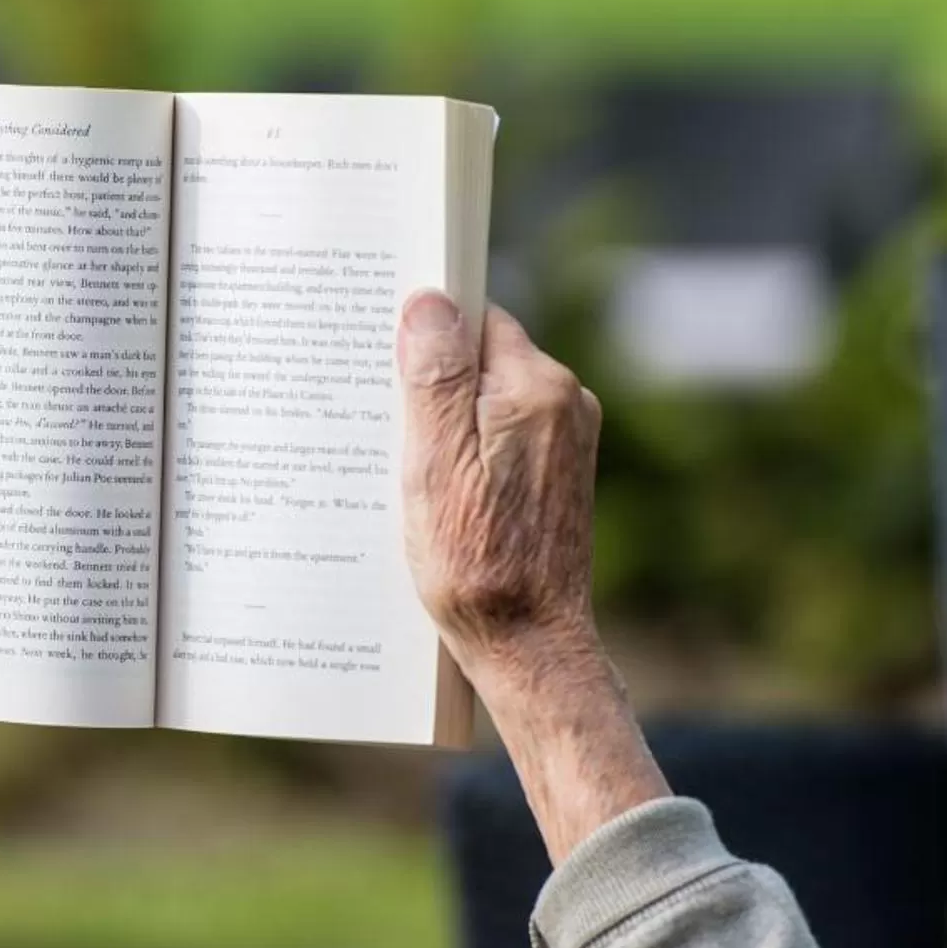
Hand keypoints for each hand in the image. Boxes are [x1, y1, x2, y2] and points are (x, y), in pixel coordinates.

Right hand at [398, 291, 666, 861]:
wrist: (532, 647)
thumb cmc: (475, 565)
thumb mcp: (436, 466)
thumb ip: (435, 378)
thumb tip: (429, 301)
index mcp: (535, 388)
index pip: (473, 317)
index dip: (425, 332)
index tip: (382, 354)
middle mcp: (564, 403)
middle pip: (480, 357)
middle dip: (428, 380)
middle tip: (380, 418)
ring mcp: (567, 441)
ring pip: (488, 399)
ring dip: (445, 421)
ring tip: (403, 464)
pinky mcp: (558, 476)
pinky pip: (501, 437)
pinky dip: (467, 452)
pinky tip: (437, 491)